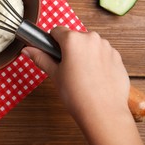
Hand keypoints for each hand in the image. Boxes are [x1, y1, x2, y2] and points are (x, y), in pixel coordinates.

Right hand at [22, 26, 142, 144]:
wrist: (103, 113)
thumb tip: (27, 50)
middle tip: (67, 68)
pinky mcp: (117, 57)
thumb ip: (41, 58)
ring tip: (82, 74)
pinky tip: (94, 77)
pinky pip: (103, 53)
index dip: (52, 42)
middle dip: (69, 49)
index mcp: (73, 40)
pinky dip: (98, 61)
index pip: (57, 31)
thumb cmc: (77, 95)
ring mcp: (107, 47)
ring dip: (84, 54)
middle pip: (75, 37)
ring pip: (89, 45)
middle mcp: (92, 38)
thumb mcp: (54, 74)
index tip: (53, 53)